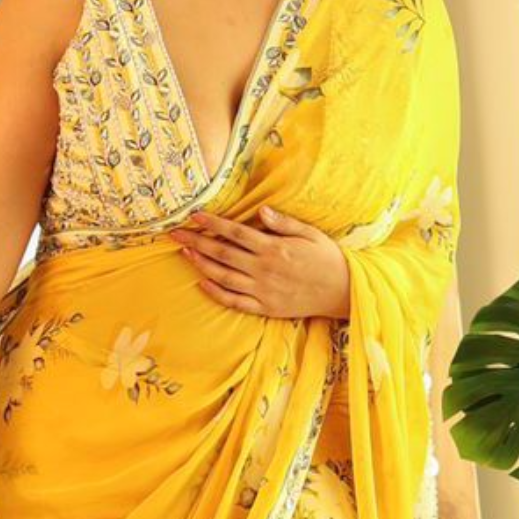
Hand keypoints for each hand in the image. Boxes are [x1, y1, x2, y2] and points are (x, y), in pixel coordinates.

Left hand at [169, 205, 350, 319]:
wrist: (344, 291)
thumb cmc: (328, 259)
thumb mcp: (311, 234)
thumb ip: (284, 223)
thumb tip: (261, 211)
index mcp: (274, 247)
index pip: (235, 232)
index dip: (212, 223)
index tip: (194, 216)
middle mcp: (264, 269)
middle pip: (222, 252)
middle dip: (196, 241)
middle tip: (175, 233)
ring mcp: (263, 290)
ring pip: (223, 276)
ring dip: (201, 264)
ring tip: (184, 253)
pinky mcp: (266, 307)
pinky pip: (235, 301)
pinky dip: (216, 292)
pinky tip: (202, 282)